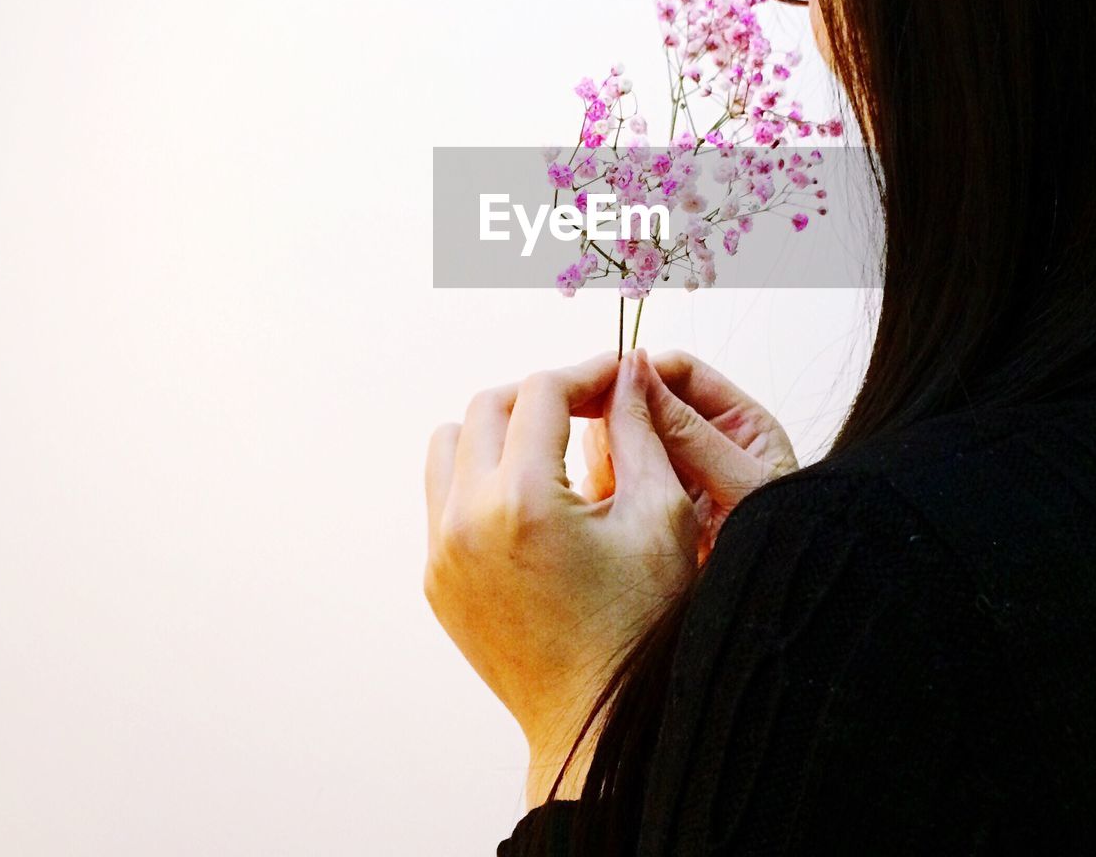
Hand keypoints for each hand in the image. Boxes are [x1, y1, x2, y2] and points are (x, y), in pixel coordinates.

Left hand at [423, 349, 698, 806]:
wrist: (597, 722)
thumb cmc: (641, 627)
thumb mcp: (658, 515)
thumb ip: (640, 430)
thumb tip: (629, 374)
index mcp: (523, 501)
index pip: (542, 392)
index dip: (586, 373)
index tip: (617, 376)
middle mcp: (467, 520)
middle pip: (489, 406)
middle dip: (542, 394)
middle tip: (589, 406)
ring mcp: (442, 552)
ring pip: (450, 444)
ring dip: (498, 429)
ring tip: (551, 447)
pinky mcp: (436, 580)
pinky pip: (443, 497)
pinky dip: (480, 477)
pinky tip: (530, 498)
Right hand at [581, 350, 797, 564]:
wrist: (778, 617)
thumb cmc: (783, 549)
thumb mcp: (742, 485)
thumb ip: (690, 431)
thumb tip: (641, 373)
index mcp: (737, 423)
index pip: (680, 374)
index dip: (642, 373)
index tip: (607, 385)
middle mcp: (702, 445)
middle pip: (643, 404)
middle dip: (618, 417)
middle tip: (602, 441)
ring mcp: (674, 478)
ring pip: (622, 443)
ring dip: (608, 456)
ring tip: (608, 484)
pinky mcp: (651, 513)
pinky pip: (615, 485)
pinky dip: (602, 490)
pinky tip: (603, 507)